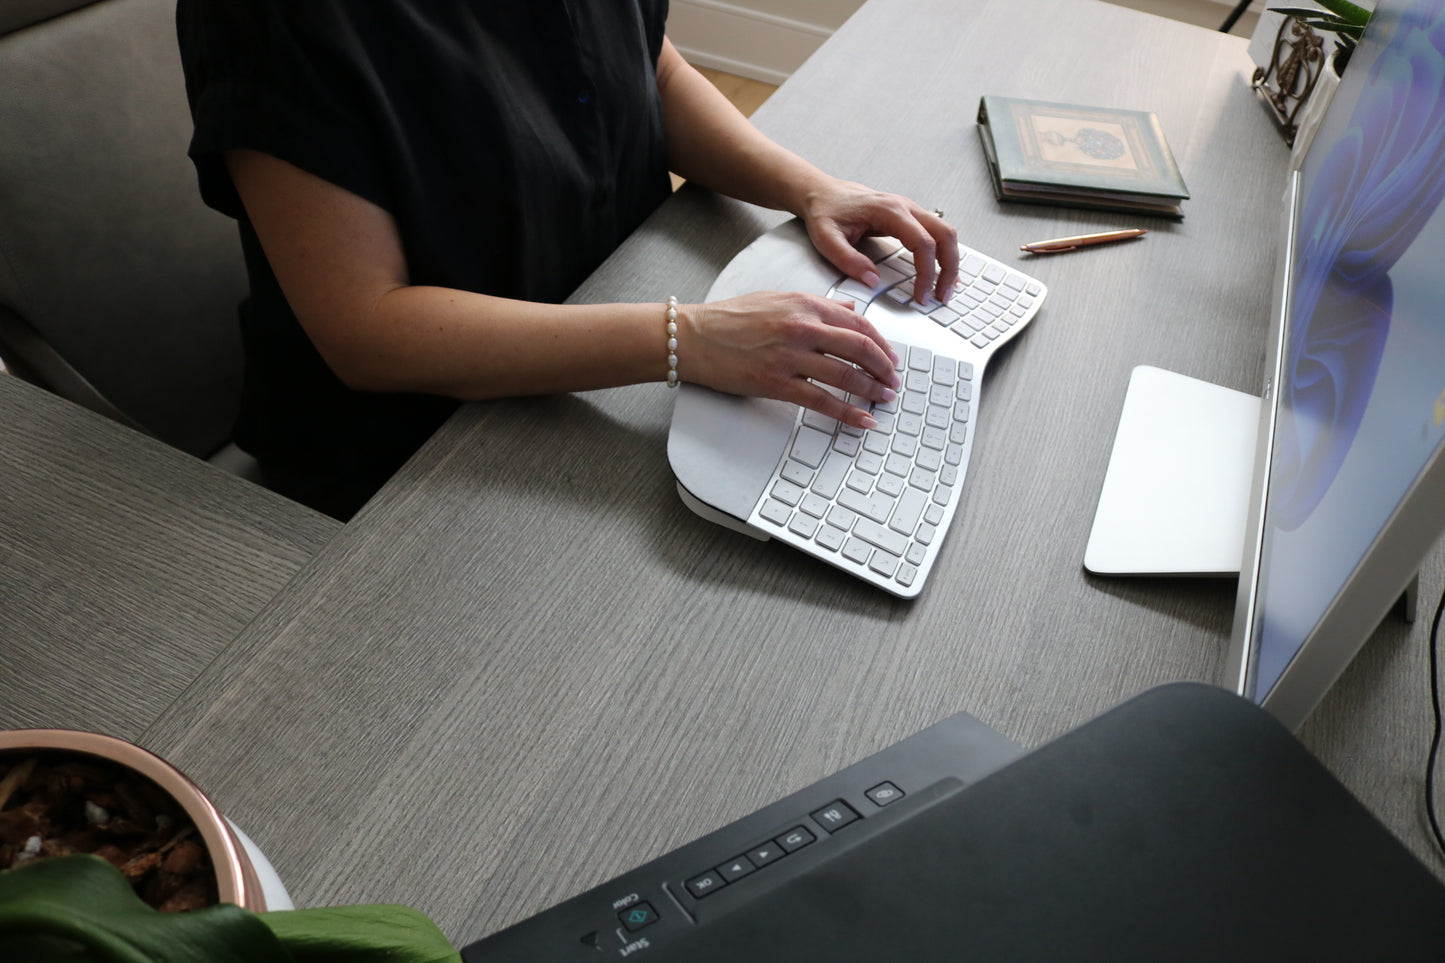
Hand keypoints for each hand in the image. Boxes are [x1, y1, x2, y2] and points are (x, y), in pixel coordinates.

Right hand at [681, 291, 901, 428]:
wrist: (694, 337)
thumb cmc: (730, 318)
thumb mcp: (778, 298)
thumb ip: (819, 305)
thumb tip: (850, 309)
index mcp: (805, 304)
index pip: (858, 323)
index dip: (881, 343)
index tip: (891, 357)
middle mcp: (802, 327)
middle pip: (860, 348)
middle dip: (884, 368)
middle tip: (894, 381)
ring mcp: (790, 356)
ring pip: (846, 375)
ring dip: (872, 390)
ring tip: (884, 399)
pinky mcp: (777, 383)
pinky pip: (822, 401)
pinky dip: (848, 413)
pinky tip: (863, 420)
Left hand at [798, 178, 959, 303]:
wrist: (823, 192)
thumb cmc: (826, 211)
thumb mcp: (827, 239)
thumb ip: (848, 260)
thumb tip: (872, 281)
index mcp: (889, 211)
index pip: (922, 242)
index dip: (926, 272)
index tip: (921, 295)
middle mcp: (905, 207)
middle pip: (945, 235)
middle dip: (949, 268)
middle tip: (942, 295)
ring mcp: (910, 210)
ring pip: (946, 233)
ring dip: (950, 261)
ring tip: (944, 288)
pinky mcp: (908, 217)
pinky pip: (936, 233)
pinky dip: (944, 253)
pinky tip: (940, 272)